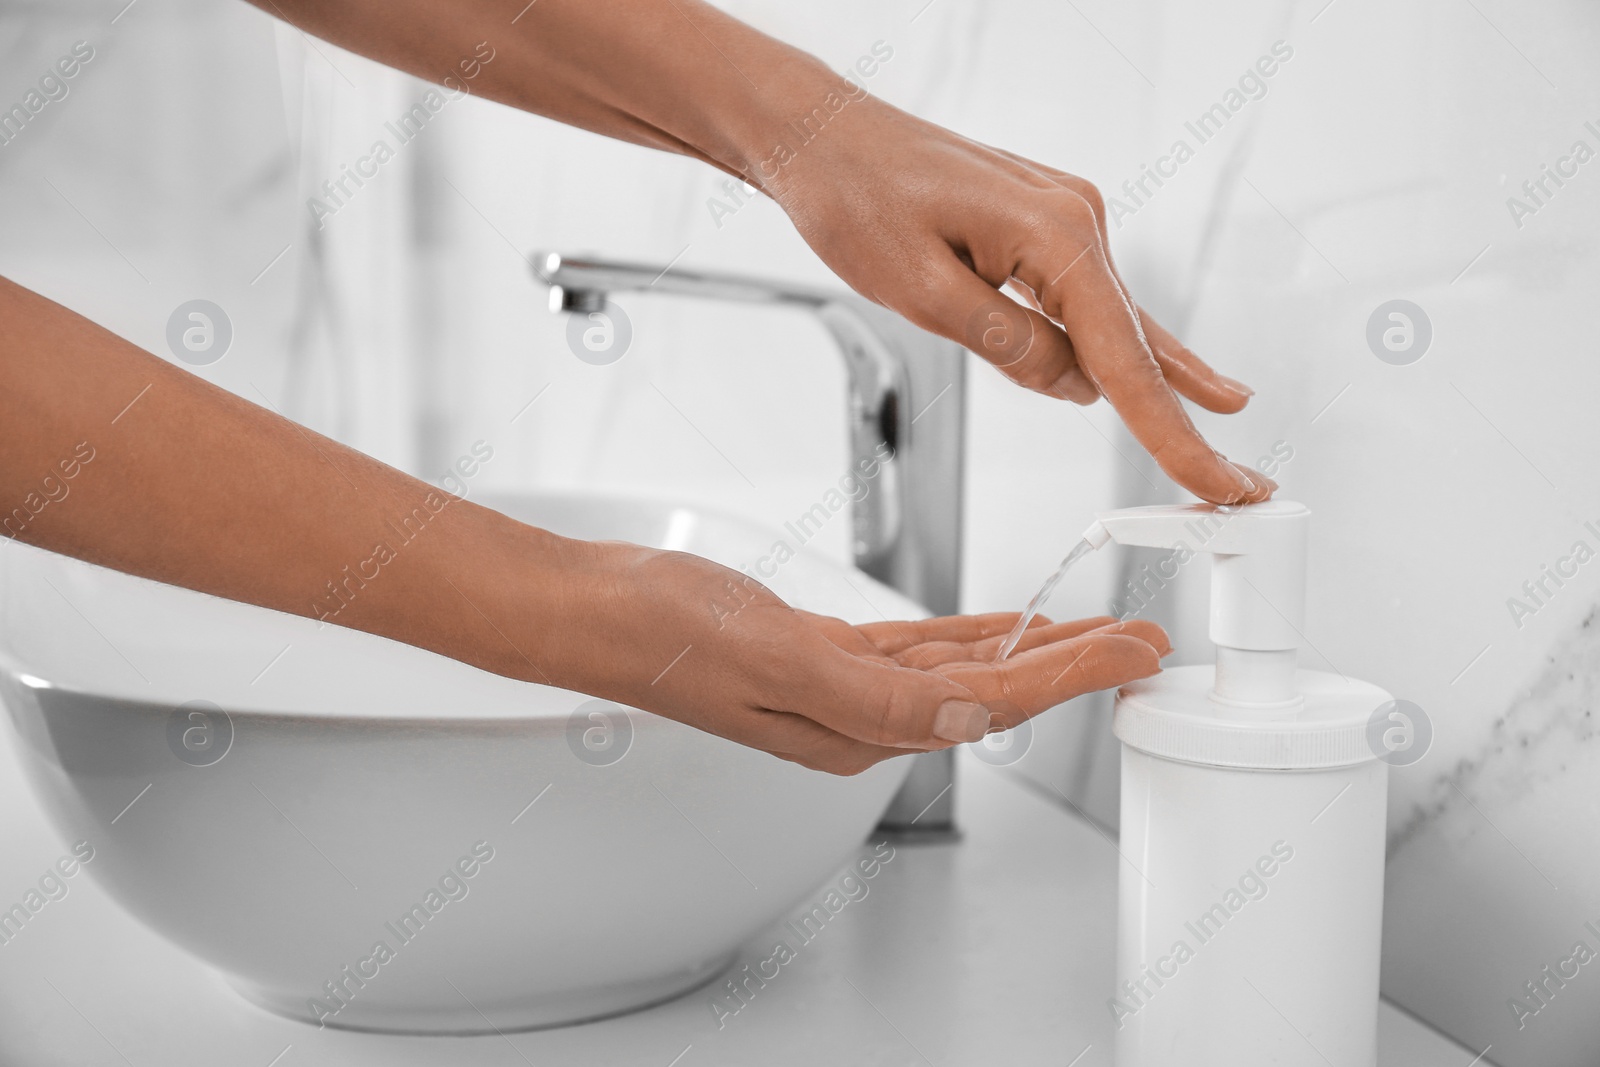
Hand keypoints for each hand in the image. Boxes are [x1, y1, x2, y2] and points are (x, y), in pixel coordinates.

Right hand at [541, 543, 1167, 774]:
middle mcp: (858, 719)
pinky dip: (967, 635)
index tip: (1134, 650)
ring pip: (962, 670)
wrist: (596, 610)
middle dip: (1074, 666)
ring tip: (1093, 628)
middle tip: (1143, 641)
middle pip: (993, 692)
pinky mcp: (821, 655)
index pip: (991, 704)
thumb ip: (875, 694)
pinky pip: (917, 649)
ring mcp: (840, 689)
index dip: (1072, 676)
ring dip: (1031, 650)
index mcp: (854, 730)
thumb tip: (970, 714)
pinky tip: (1000, 624)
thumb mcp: (776, 660)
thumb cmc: (665, 636)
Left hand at [765, 95, 1276, 505]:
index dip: (1172, 434)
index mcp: (1054, 234)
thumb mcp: (922, 292)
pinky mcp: (1041, 225)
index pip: (1124, 359)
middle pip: (1140, 345)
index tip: (1215, 484)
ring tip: (1217, 447)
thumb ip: (1007, 345)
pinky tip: (1173, 374)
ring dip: (1158, 389)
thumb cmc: (855, 197)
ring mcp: (1063, 218)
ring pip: (1120, 325)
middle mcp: (1076, 219)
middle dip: (1184, 424)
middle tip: (1239, 487)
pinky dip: (1122, 346)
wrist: (821, 136)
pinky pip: (1091, 300)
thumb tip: (1073, 385)